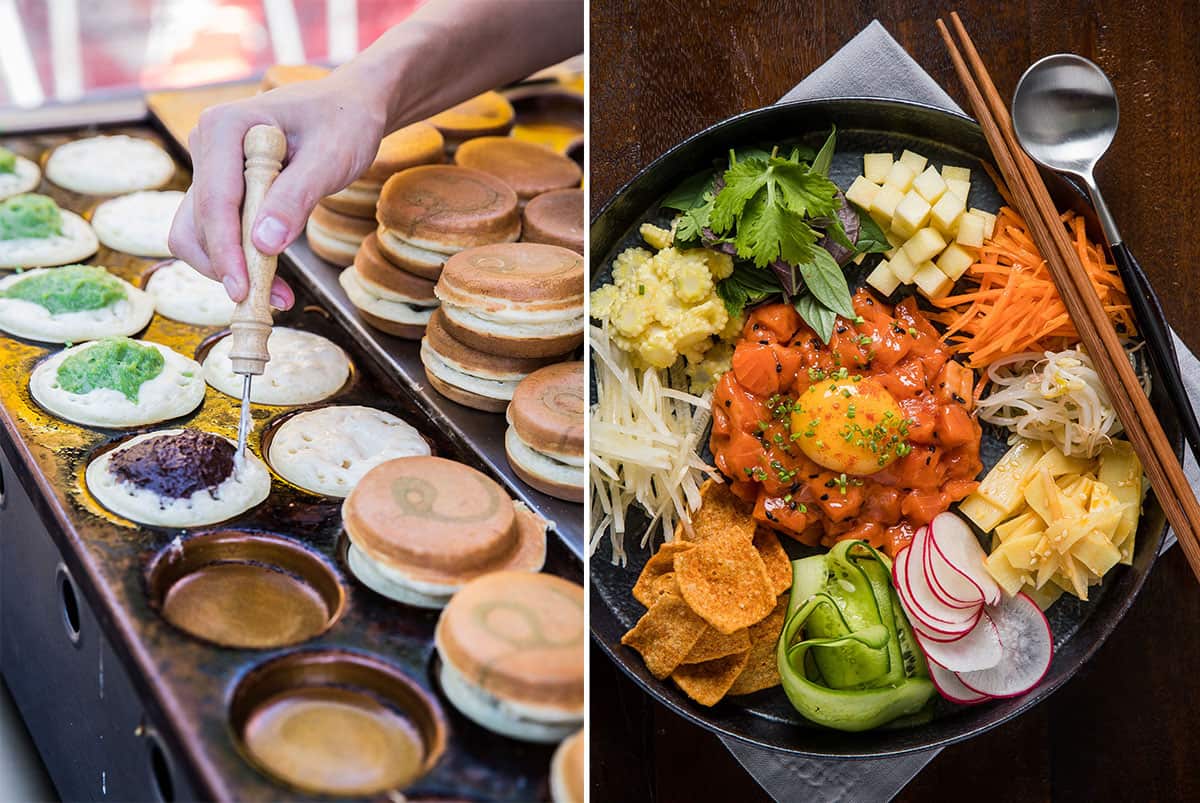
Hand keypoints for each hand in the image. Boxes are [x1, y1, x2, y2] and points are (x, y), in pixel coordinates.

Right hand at [168, 67, 387, 307]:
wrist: (347, 109)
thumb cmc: (343, 123)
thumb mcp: (331, 158)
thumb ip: (296, 197)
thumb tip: (263, 243)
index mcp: (225, 127)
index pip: (214, 200)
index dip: (226, 249)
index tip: (244, 289)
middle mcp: (206, 145)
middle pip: (197, 222)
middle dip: (230, 266)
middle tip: (274, 299)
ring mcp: (210, 168)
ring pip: (199, 233)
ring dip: (231, 268)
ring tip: (278, 294)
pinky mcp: (222, 189)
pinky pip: (219, 232)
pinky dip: (240, 259)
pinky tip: (273, 278)